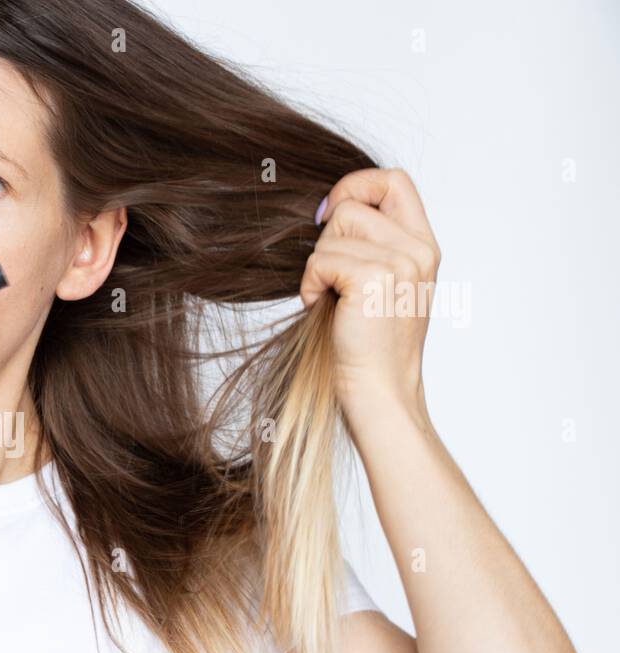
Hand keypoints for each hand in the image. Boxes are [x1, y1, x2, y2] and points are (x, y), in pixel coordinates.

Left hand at [300, 167, 441, 414]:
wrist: (378, 390)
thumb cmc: (368, 344)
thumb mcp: (383, 284)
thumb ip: (373, 243)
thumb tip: (330, 208)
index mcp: (423, 246)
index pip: (394, 180)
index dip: (356, 185)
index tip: (331, 215)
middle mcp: (419, 250)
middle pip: (354, 204)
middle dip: (328, 239)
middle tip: (332, 279)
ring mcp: (401, 263)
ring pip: (333, 230)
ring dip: (318, 266)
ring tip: (333, 300)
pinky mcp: (375, 278)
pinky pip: (320, 259)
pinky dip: (310, 285)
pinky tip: (323, 308)